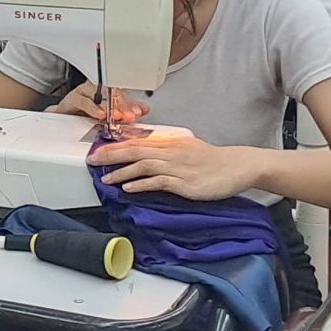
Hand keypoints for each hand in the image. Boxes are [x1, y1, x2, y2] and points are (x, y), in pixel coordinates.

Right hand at [48, 83, 148, 123]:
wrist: (63, 118)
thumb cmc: (86, 114)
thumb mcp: (109, 115)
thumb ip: (126, 111)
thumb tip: (143, 109)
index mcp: (108, 90)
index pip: (123, 93)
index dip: (131, 103)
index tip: (139, 111)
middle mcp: (97, 89)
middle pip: (112, 93)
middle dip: (123, 106)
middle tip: (130, 116)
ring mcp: (85, 92)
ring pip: (99, 95)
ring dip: (109, 107)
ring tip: (117, 116)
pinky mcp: (73, 99)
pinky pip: (84, 102)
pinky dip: (93, 108)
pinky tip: (100, 114)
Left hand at [88, 132, 258, 200]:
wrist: (238, 166)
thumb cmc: (214, 160)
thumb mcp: (187, 149)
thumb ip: (167, 152)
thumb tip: (147, 155)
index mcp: (171, 144)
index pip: (137, 142)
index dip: (116, 146)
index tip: (98, 151)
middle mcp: (171, 152)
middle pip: (135, 150)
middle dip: (111, 155)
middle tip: (92, 161)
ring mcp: (178, 167)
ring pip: (144, 165)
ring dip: (122, 172)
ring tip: (106, 178)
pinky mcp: (185, 183)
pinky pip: (159, 182)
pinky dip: (142, 184)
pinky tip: (129, 188)